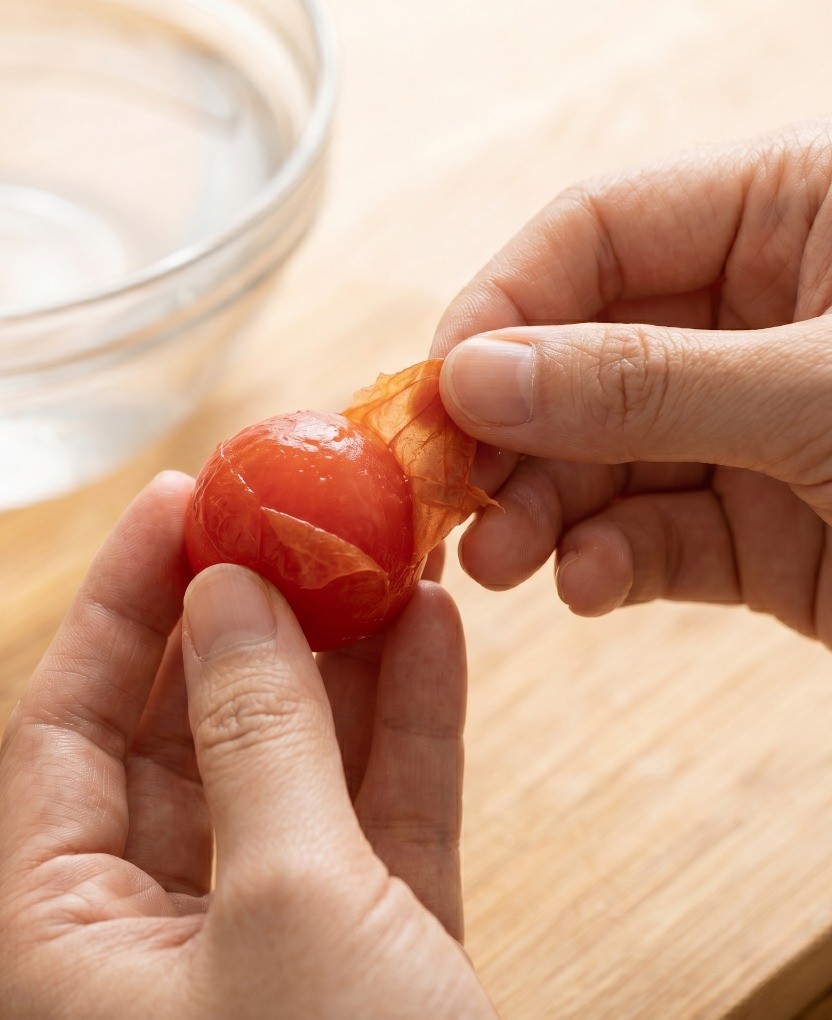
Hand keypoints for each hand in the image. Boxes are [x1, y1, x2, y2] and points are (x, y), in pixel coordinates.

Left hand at [0, 472, 499, 1019]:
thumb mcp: (289, 905)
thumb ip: (258, 740)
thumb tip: (230, 597)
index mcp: (69, 940)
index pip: (65, 726)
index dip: (120, 601)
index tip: (179, 499)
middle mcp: (157, 935)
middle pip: (189, 733)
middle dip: (248, 619)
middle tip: (293, 518)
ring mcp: (272, 942)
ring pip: (297, 767)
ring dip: (346, 660)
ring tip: (383, 554)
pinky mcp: (370, 955)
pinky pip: (379, 816)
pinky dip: (408, 727)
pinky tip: (432, 631)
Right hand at [432, 120, 831, 645]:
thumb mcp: (828, 392)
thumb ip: (642, 382)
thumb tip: (475, 374)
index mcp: (789, 217)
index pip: (594, 235)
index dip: (504, 306)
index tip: (442, 387)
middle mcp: (755, 319)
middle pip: (579, 359)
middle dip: (513, 432)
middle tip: (453, 495)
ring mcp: (748, 431)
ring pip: (602, 461)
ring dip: (543, 512)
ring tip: (501, 561)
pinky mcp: (758, 530)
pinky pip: (653, 539)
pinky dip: (610, 565)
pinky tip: (588, 586)